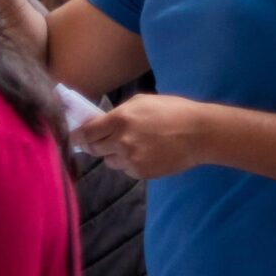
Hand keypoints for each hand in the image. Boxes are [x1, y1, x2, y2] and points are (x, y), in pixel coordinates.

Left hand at [76, 94, 218, 180]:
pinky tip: (146, 153)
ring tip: (134, 145)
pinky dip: (130, 163)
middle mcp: (121, 141)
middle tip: (102, 141)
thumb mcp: (141, 102)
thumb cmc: (172, 111)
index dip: (78, 136)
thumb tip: (97, 122)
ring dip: (114, 154)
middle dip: (95, 144)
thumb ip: (116, 113)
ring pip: (109, 161)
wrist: (199, 133)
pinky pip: (125, 169)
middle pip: (93, 149)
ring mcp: (131, 159)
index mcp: (119, 120)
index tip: (76, 137)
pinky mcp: (141, 172)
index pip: (85, 133)